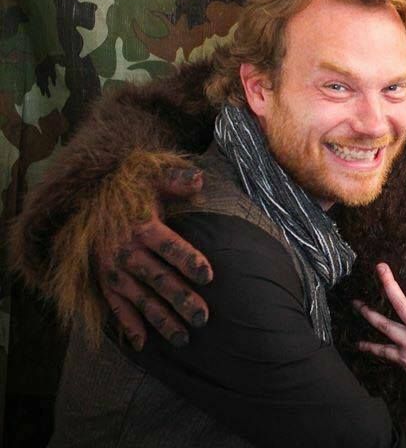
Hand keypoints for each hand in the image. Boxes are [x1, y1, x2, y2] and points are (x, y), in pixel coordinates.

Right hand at [96, 163, 211, 349]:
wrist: (82, 199)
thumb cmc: (127, 188)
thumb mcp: (150, 175)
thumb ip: (175, 179)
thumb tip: (199, 180)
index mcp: (143, 227)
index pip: (170, 246)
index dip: (188, 260)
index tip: (208, 276)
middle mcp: (127, 252)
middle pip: (158, 279)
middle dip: (181, 299)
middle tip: (203, 318)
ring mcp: (114, 269)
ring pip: (140, 299)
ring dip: (161, 319)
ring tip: (183, 337)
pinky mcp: (103, 280)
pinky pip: (115, 306)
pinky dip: (127, 325)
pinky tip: (142, 344)